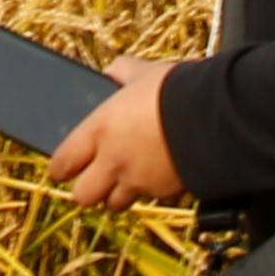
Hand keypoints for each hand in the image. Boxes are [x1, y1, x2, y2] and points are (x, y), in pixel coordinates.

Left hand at [45, 55, 184, 208]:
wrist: (214, 116)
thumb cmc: (175, 90)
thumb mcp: (144, 73)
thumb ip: (122, 72)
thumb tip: (112, 71)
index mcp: (100, 129)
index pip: (63, 162)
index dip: (60, 167)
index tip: (62, 167)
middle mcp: (113, 160)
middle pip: (82, 195)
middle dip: (87, 189)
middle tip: (94, 177)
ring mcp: (138, 180)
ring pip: (114, 204)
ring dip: (116, 194)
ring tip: (126, 178)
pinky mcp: (163, 193)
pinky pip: (148, 199)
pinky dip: (149, 191)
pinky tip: (158, 174)